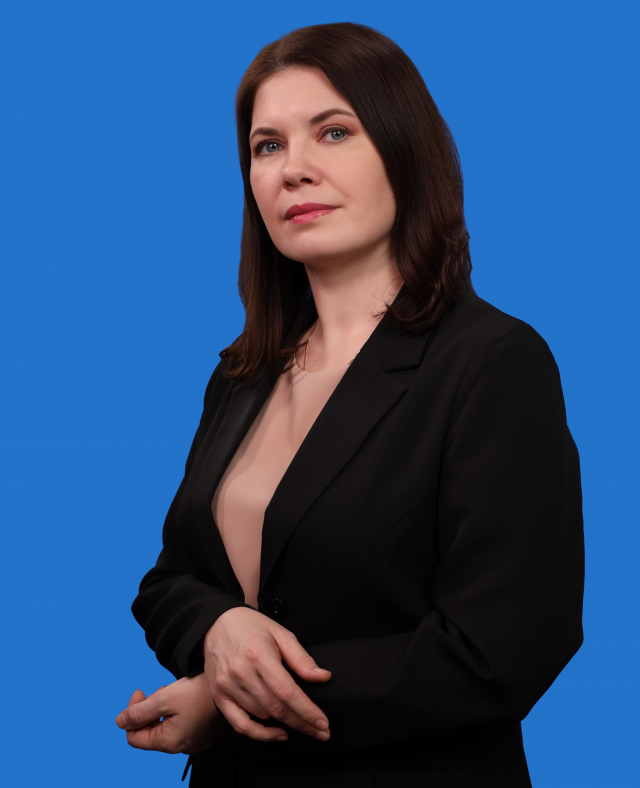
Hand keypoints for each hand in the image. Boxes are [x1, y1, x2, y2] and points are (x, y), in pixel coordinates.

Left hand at [115, 674, 223, 753]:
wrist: (230, 688)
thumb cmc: (199, 692)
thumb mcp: (163, 699)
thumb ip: (139, 712)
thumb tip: (120, 722)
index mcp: (169, 742)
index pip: (134, 737)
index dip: (130, 715)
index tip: (139, 693)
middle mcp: (181, 747)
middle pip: (150, 731)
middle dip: (148, 709)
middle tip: (159, 690)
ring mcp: (194, 741)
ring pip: (165, 726)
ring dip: (162, 708)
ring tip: (173, 691)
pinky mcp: (203, 733)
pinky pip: (180, 724)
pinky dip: (176, 711)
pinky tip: (184, 697)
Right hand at [204, 607, 331, 742]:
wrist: (217, 622)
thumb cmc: (251, 626)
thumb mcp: (281, 634)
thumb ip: (302, 659)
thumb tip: (322, 677)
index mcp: (259, 654)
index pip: (287, 692)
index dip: (307, 711)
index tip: (322, 723)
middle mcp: (241, 672)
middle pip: (277, 708)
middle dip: (303, 723)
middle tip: (320, 731)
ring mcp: (228, 686)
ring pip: (263, 716)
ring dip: (285, 722)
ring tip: (300, 720)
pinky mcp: (219, 696)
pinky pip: (240, 724)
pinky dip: (260, 734)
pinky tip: (277, 733)